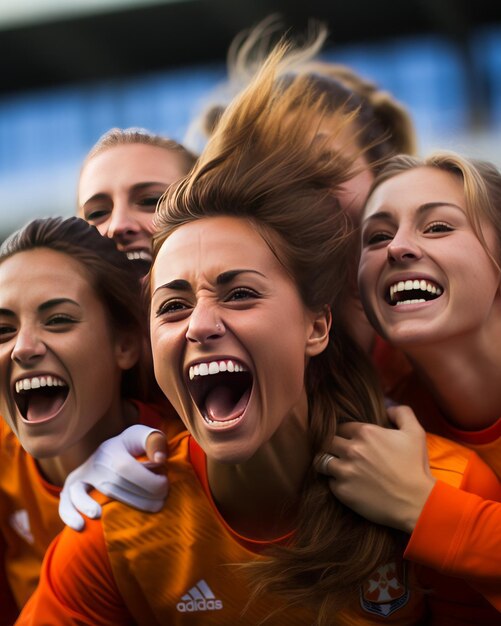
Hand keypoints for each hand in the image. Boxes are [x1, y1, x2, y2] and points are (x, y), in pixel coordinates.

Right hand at [59, 425, 167, 530]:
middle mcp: (94, 462)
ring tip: (102, 515)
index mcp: (112, 448)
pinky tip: (80, 526)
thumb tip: (160, 460)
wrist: (110, 450)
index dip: (148, 481)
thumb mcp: (143, 436)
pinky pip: (64, 502)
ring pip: (83, 493)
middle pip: (111, 485)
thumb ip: (155, 442)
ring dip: (93, 506)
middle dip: (138, 500)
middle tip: (159, 505)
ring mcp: (81, 476)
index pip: (127, 468)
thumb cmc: (132, 447)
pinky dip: (69, 514)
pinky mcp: (70, 488)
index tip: (165, 487)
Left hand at [315, 405, 435, 532]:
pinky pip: (329, 482)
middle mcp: (351, 449)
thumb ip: (401, 413)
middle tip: (340, 454)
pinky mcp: (342, 490)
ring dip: (328, 462)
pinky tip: (347, 484)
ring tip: (336, 467)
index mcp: (365, 432)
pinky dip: (336, 482)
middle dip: (333, 446)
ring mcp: (345, 470)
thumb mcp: (415, 433)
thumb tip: (388, 408)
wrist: (417, 503)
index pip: (341, 427)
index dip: (345, 433)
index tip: (349, 441)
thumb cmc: (415, 467)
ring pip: (321, 461)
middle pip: (327, 441)